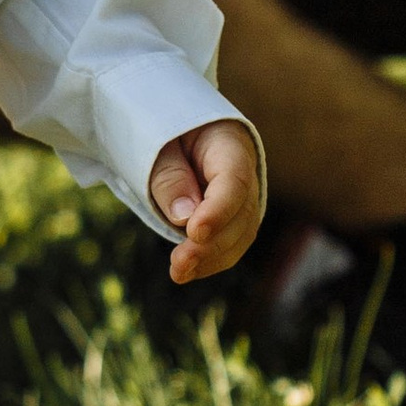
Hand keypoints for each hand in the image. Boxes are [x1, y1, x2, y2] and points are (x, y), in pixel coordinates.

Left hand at [150, 119, 262, 286]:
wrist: (178, 132)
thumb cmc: (165, 133)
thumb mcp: (157, 141)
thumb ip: (169, 176)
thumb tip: (183, 218)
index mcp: (230, 145)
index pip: (233, 181)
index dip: (218, 210)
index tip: (195, 232)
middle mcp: (247, 173)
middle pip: (241, 214)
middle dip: (212, 244)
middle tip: (179, 263)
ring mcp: (245, 197)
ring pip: (241, 235)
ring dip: (211, 259)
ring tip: (179, 273)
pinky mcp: (234, 218)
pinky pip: (232, 243)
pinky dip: (211, 260)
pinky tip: (187, 272)